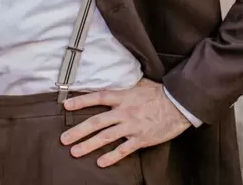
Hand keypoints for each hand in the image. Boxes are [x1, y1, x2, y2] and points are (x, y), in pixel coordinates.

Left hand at [59, 79, 190, 166]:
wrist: (179, 105)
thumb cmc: (160, 93)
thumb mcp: (140, 83)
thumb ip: (125, 86)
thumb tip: (114, 79)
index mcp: (123, 96)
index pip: (98, 97)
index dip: (81, 101)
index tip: (66, 106)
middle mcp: (124, 112)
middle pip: (97, 122)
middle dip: (78, 131)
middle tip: (64, 139)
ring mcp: (132, 126)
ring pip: (106, 137)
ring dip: (89, 145)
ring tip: (75, 152)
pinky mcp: (141, 139)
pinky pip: (123, 150)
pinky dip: (112, 157)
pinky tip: (101, 163)